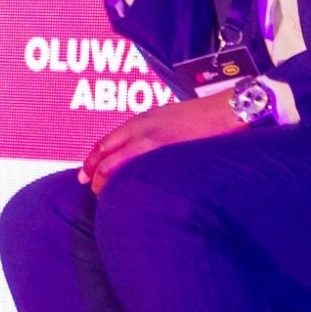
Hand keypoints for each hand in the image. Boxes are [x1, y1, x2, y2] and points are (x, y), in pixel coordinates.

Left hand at [78, 94, 240, 190]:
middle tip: (95, 192)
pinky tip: (132, 199)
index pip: (105, 143)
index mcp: (139, 122)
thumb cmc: (199, 117)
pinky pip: (141, 176)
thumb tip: (138, 154)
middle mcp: (141, 131)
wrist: (225, 111)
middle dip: (97, 177)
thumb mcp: (166, 119)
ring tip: (109, 200)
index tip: (85, 176)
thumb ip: (148, 134)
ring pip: (118, 168)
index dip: (92, 161)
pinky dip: (132, 188)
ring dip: (110, 186)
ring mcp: (154, 144)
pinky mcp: (167, 157)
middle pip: (107, 157)